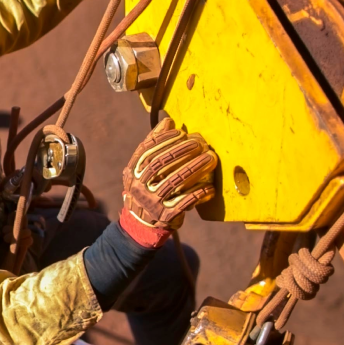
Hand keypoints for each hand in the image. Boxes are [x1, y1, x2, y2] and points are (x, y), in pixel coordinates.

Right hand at [120, 118, 216, 246]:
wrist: (140, 223)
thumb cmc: (147, 188)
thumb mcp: (143, 168)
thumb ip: (153, 145)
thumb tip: (168, 121)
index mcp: (133, 173)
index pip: (146, 152)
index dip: (163, 140)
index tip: (181, 132)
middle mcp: (139, 187)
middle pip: (160, 165)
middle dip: (181, 151)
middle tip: (200, 143)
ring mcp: (151, 202)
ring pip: (174, 182)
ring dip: (194, 168)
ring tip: (210, 158)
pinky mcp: (165, 216)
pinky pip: (184, 202)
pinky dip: (198, 194)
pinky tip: (210, 187)